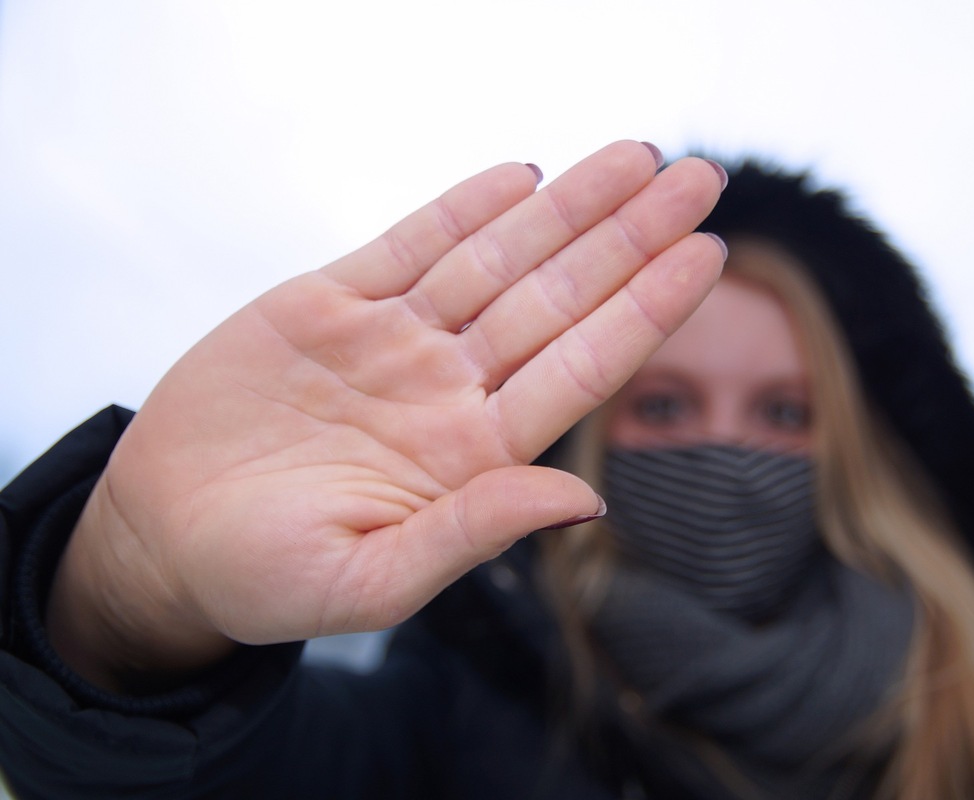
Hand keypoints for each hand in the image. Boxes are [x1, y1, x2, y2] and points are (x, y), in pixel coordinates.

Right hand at [48, 141, 726, 688]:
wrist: (163, 540)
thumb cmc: (265, 580)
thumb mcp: (370, 582)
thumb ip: (476, 532)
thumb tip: (587, 501)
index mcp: (473, 453)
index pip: (583, 367)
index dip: (647, 307)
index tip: (706, 255)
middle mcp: (449, 387)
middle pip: (560, 296)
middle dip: (631, 235)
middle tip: (702, 177)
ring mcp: (393, 341)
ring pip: (499, 258)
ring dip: (569, 206)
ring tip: (638, 156)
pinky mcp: (328, 305)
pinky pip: (410, 243)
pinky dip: (465, 207)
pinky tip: (525, 177)